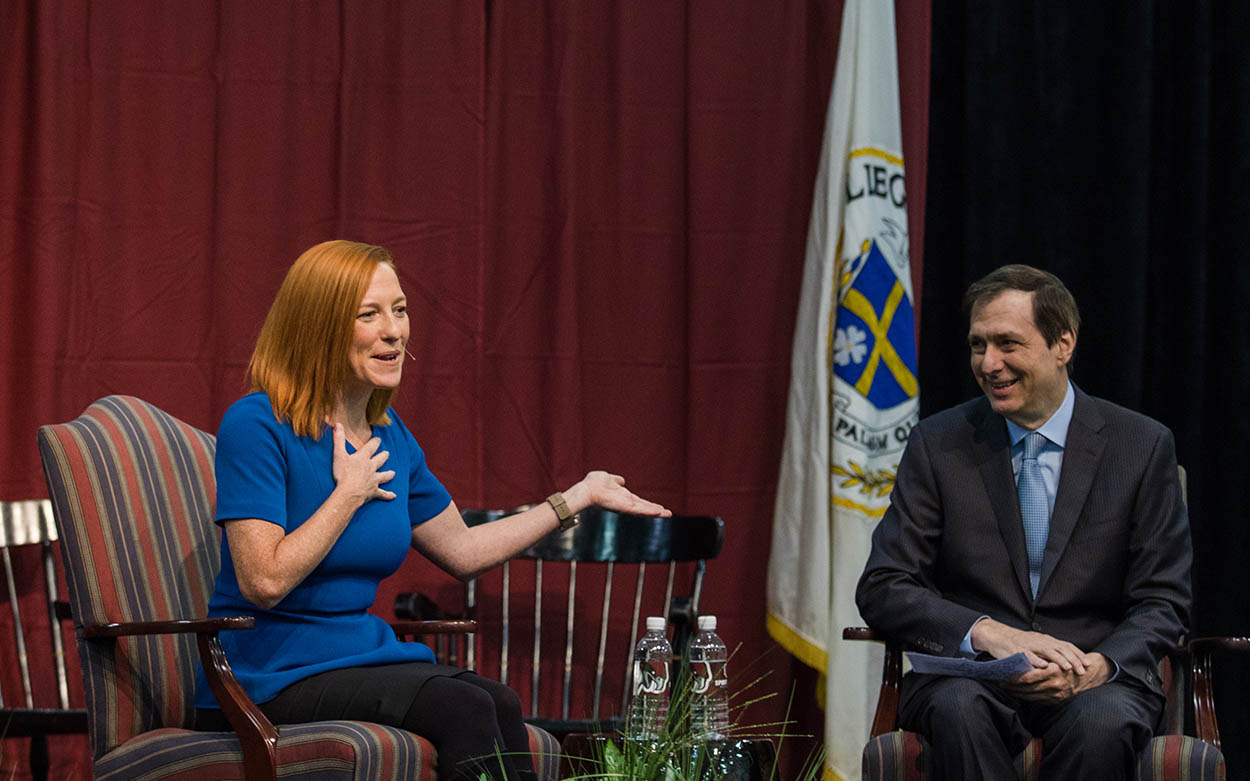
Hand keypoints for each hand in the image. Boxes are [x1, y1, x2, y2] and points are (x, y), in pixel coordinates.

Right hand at [331, 423, 396, 505]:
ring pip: (384, 476)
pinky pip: (383, 493)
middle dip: (383, 456)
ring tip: (393, 473)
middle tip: (387, 453)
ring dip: (388, 474)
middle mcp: (371, 468)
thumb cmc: (343, 474)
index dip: (375, 442)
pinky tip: (394, 496)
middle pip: (380, 460)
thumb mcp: (338, 455)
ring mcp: (374, 480)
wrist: (349, 492)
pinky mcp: (374, 491)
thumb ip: (339, 439)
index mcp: (363, 458)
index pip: (371, 447)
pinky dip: (388, 495)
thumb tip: (338, 424)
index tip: (378, 439)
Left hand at [564, 471, 671, 517]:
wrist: (588, 489)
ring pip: (644, 510)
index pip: (638, 501)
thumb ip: (616, 480)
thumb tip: (622, 480)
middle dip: (656, 510)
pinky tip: (659, 512)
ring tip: (668, 514)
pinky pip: (639, 510)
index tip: (658, 506)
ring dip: (656, 511)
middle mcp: (625, 502)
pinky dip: (649, 511)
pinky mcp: (625, 507)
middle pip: (644, 507)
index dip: (648, 504)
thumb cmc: (594, 483)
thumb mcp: (608, 478)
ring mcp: (625, 506)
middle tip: (668, 513)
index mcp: (622, 496)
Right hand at [971, 618, 1092, 674]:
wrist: (998, 637)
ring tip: (1067, 668)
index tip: (1088, 664)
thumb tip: (1069, 660)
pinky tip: (1044, 666)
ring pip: (1048, 651)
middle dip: (1072, 659)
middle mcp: (1041, 641)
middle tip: (1082, 670)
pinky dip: (1037, 661)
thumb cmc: (1019, 643)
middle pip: (1060, 648)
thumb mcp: (1038, 645)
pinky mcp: (1018, 650)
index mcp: (1047, 640)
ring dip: (1059, 660)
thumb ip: (1051, 651)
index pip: (1066, 646)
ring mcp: (1030, 645)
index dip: (1078, 654)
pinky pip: (1029, 655)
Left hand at [1004, 652, 1110, 701]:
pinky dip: (1027, 697)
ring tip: (1005, 687)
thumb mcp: (1055, 658)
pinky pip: (1038, 700)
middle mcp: (1055, 685)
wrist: (1087, 675)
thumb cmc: (1068, 663)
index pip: (1028, 677)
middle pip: (1028, 688)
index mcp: (1053, 672)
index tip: (1003, 674)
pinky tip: (1018, 693)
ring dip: (1017, 692)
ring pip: (1031, 696)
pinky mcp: (1056, 701)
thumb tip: (1019, 663)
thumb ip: (1040, 662)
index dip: (1015, 677)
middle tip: (1000, 682)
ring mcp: (1056, 695)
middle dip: (1013, 686)